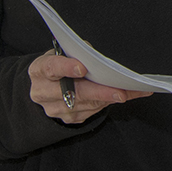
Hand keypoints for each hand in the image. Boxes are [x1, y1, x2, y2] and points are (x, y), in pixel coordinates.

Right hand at [28, 52, 150, 124]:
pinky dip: (110, 102)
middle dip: (99, 92)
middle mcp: (43, 92)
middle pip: (74, 93)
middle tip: (120, 92)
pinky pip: (92, 111)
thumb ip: (78, 52)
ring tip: (132, 91)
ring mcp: (55, 109)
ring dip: (110, 98)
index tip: (83, 68)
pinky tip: (127, 95)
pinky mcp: (68, 118)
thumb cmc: (59, 64)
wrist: (46, 86)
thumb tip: (96, 58)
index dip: (66, 68)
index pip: (51, 68)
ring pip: (86, 105)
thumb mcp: (63, 52)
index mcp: (40, 70)